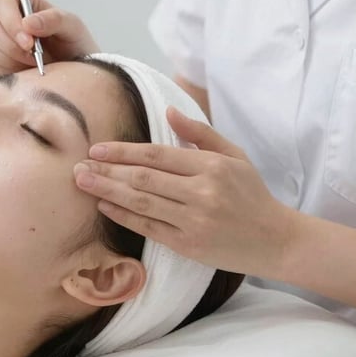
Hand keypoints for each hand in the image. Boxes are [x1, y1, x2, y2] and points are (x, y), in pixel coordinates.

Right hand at [0, 0, 98, 75]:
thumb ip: (54, 19)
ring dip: (12, 60)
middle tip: (35, 58)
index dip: (11, 23)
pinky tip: (26, 71)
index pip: (2, 4)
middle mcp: (2, 18)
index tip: (29, 42)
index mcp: (19, 1)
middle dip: (12, 46)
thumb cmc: (73, 42)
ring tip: (35, 63)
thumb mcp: (72, 26)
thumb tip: (28, 22)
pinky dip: (8, 71)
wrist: (73, 69)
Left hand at [73, 106, 298, 277]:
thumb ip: (199, 133)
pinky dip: (124, 216)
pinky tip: (104, 205)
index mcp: (211, 166)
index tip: (96, 148)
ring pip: (142, 202)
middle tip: (78, 165)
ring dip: (108, 191)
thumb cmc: (251, 194)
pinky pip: (149, 227)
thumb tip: (167, 111)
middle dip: (107, 170)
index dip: (123, 151)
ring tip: (83, 182)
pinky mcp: (189, 245)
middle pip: (143, 178)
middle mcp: (201, 192)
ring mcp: (194, 221)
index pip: (156, 155)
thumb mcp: (233, 155)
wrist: (277, 240)